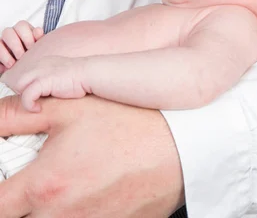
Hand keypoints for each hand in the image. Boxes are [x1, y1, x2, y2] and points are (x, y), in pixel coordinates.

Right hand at [0, 22, 42, 71]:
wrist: (27, 68)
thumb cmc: (34, 54)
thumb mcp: (39, 46)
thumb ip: (39, 38)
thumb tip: (38, 31)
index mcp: (23, 30)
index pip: (22, 25)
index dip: (26, 36)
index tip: (31, 47)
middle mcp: (11, 34)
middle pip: (8, 32)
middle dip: (15, 45)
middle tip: (21, 55)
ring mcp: (3, 43)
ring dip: (6, 54)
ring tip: (13, 64)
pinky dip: (1, 61)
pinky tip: (6, 68)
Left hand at [0, 94, 183, 216]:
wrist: (180, 145)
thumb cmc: (127, 123)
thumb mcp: (67, 108)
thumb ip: (16, 115)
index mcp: (45, 187)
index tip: (4, 181)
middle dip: (21, 203)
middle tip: (34, 178)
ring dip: (49, 209)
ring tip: (67, 180)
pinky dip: (79, 211)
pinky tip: (91, 189)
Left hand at [2, 56, 86, 112]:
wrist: (92, 74)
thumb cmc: (83, 79)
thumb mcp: (64, 75)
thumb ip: (54, 80)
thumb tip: (50, 92)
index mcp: (46, 62)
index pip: (27, 75)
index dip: (29, 88)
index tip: (37, 98)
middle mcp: (41, 65)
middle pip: (20, 79)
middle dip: (24, 92)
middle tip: (35, 103)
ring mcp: (42, 72)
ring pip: (20, 85)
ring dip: (25, 98)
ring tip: (35, 106)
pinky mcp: (44, 81)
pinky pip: (27, 95)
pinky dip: (29, 104)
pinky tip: (37, 109)